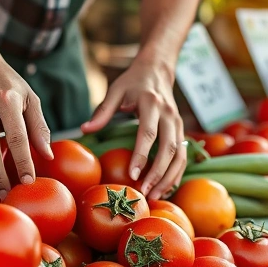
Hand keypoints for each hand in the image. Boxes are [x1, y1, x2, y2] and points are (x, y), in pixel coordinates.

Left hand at [82, 57, 185, 198]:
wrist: (158, 69)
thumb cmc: (133, 81)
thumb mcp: (115, 91)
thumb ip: (102, 111)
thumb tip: (84, 130)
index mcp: (152, 103)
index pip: (148, 133)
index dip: (142, 155)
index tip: (133, 175)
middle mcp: (169, 114)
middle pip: (168, 148)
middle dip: (158, 173)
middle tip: (146, 193)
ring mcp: (179, 123)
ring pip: (180, 155)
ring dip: (170, 178)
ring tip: (156, 196)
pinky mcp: (182, 131)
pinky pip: (183, 156)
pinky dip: (176, 174)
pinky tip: (166, 189)